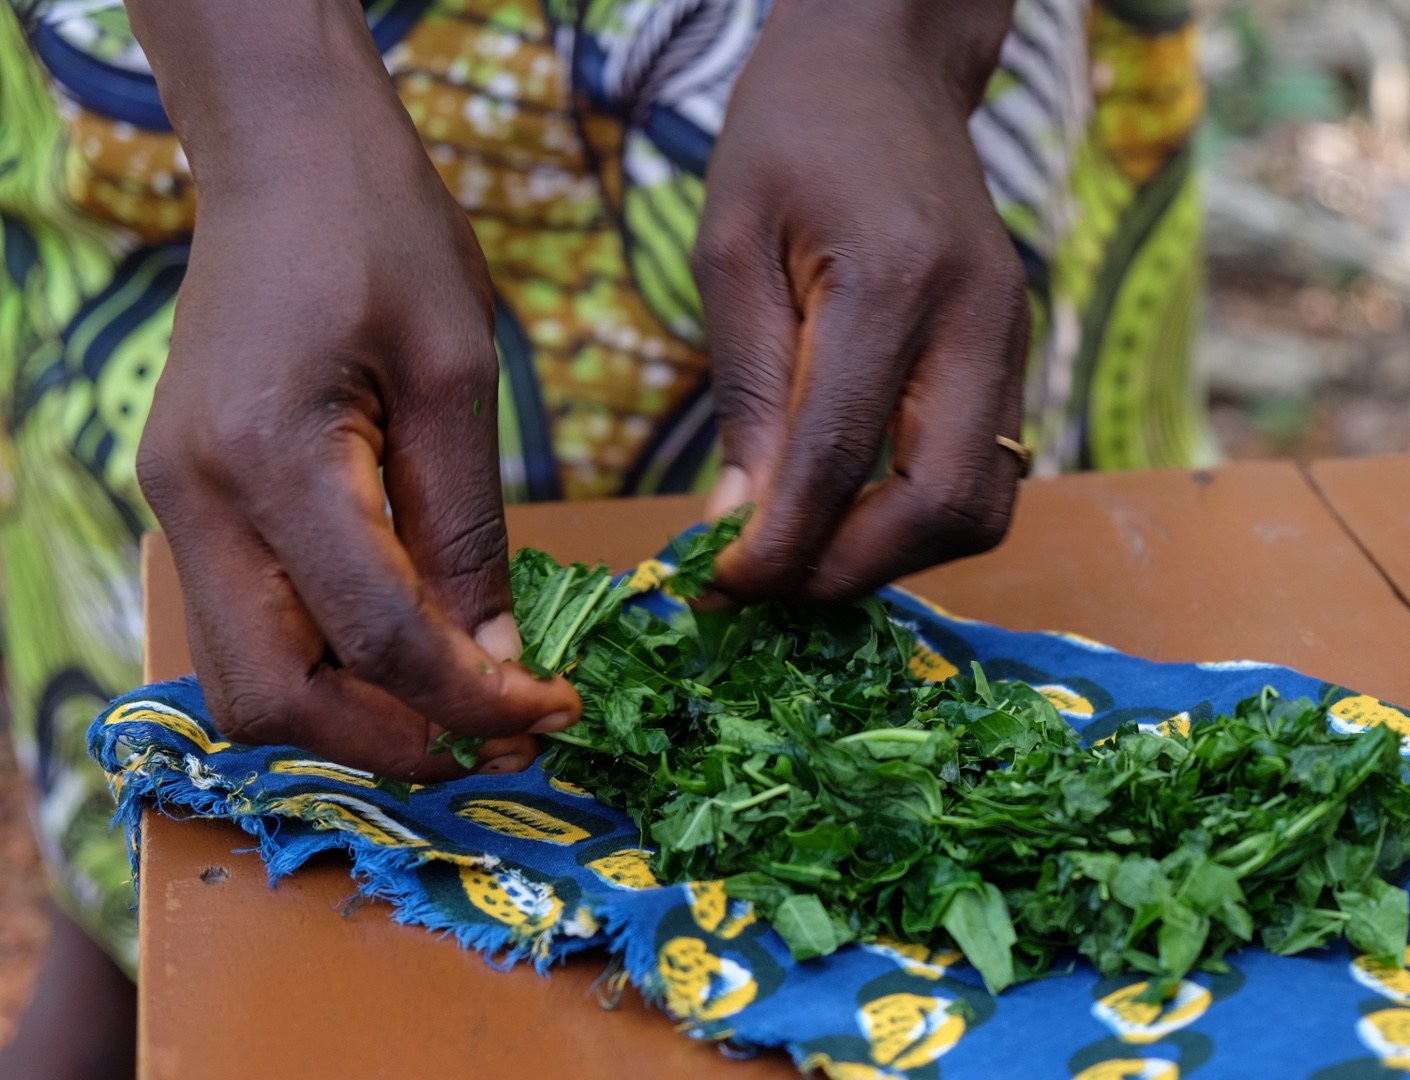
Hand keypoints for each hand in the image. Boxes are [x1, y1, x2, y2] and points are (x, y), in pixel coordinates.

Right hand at [131, 0, 577, 779]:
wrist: (285, 157)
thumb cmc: (385, 236)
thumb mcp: (458, 374)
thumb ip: (469, 527)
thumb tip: (495, 659)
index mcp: (270, 461)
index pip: (375, 638)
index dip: (472, 698)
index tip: (555, 709)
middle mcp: (196, 500)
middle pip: (271, 699)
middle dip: (392, 742)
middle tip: (502, 735)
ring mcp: (178, 505)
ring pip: (245, 681)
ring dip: (352, 718)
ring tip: (462, 703)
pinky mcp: (190, 501)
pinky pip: (247, 626)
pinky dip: (325, 665)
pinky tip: (410, 649)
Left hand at [693, 0, 1028, 602]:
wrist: (891, 67)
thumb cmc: (791, 138)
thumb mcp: (730, 247)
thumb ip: (746, 390)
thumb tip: (742, 524)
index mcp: (893, 282)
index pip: (844, 456)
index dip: (783, 544)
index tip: (723, 584)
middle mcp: (975, 322)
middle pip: (943, 507)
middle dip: (852, 569)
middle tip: (771, 581)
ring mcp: (1012, 341)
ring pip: (983, 506)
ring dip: (895, 554)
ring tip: (810, 545)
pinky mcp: (1017, 356)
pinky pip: (988, 473)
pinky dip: (921, 516)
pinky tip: (855, 503)